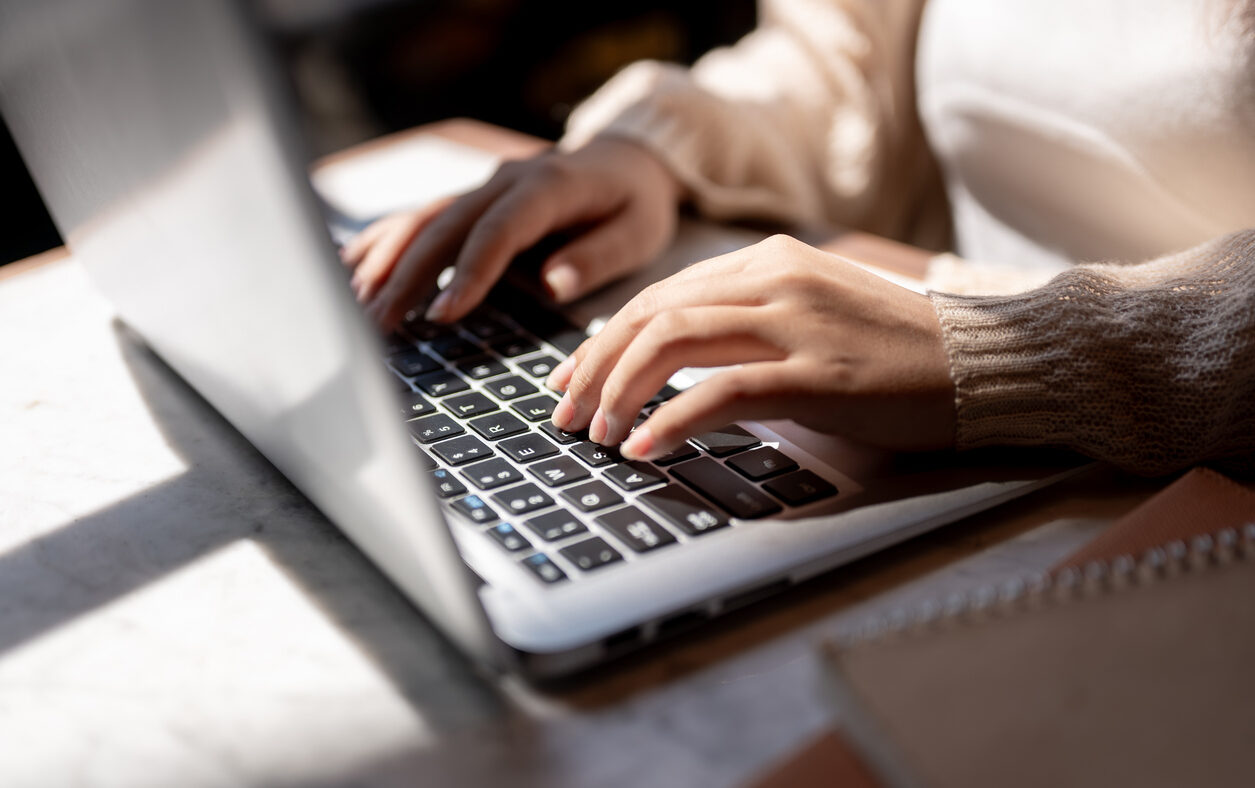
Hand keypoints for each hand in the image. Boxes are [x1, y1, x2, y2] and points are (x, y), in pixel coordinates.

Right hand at [339, 136, 682, 330]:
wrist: (627, 158)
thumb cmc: (636, 202)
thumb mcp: (640, 230)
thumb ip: (600, 255)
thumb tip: (555, 281)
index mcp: (549, 186)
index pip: (500, 229)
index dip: (469, 271)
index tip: (443, 314)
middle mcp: (505, 180)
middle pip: (446, 226)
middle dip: (406, 275)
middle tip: (376, 322)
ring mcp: (483, 186)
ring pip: (423, 220)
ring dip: (385, 262)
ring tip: (354, 305)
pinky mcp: (471, 199)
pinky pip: (420, 217)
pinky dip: (384, 241)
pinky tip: (350, 267)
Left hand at [545, 234, 956, 458]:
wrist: (985, 363)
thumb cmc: (897, 353)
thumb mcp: (813, 317)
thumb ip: (747, 323)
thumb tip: (670, 362)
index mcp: (770, 261)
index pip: (660, 294)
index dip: (604, 338)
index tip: (573, 377)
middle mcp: (776, 279)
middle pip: (651, 313)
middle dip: (593, 367)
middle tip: (562, 411)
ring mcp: (798, 322)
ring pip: (672, 341)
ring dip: (618, 390)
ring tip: (595, 433)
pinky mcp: (819, 375)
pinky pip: (721, 391)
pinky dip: (670, 419)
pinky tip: (644, 447)